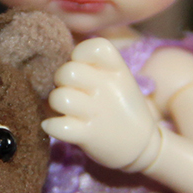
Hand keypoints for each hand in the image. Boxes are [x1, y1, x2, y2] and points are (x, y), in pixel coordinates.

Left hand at [41, 38, 162, 171]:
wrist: (141, 145)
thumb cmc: (118, 105)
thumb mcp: (115, 78)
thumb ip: (90, 65)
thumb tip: (54, 54)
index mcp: (117, 70)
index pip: (94, 46)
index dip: (79, 53)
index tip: (82, 67)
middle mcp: (108, 88)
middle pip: (67, 72)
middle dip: (60, 81)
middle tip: (69, 91)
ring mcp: (98, 113)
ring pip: (59, 97)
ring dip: (54, 104)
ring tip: (63, 109)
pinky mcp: (88, 136)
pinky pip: (58, 126)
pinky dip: (52, 126)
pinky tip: (56, 126)